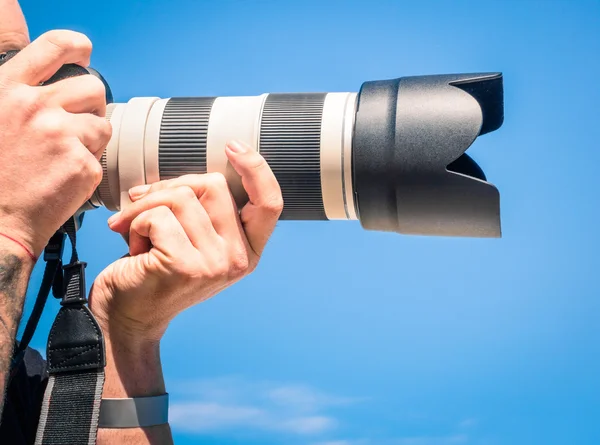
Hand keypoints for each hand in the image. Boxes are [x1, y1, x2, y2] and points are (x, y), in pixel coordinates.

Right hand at [0, 29, 110, 257]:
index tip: (85, 53)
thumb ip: (20, 97)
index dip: (77, 46)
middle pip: (92, 88)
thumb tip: (50, 86)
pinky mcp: (82, 164)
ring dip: (92, 140)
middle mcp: (35, 107)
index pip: (54, 46)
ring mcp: (61, 135)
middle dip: (91, 107)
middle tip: (76, 126)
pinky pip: (101, 158)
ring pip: (103, 125)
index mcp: (8, 90)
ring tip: (65, 157)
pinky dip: (88, 169)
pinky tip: (65, 178)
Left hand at [89, 140, 282, 341]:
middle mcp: (239, 258)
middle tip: (141, 208)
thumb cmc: (153, 271)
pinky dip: (133, 222)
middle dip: (169, 188)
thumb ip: (202, 210)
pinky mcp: (186, 266)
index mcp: (247, 250)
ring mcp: (216, 264)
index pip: (270, 202)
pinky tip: (131, 246)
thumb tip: (185, 179)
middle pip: (213, 186)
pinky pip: (158, 216)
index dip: (257, 169)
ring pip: (180, 197)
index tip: (233, 146)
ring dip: (144, 207)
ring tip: (135, 233)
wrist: (126, 317)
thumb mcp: (190, 238)